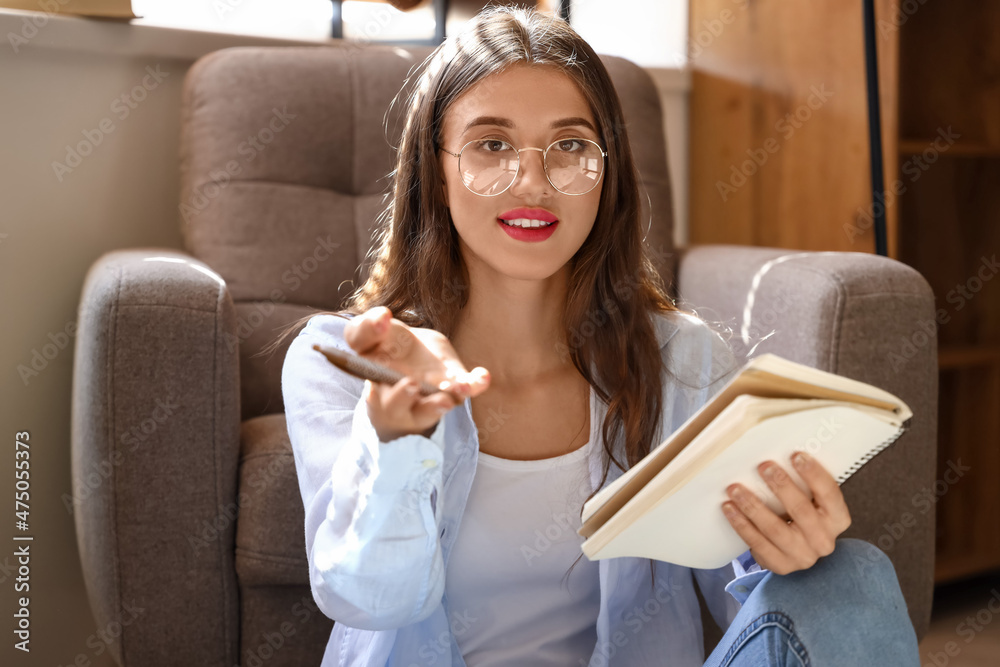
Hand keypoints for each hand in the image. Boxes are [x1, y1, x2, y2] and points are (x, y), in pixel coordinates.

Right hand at [343, 306, 490, 442]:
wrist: (410, 356)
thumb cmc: (384, 347)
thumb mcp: (369, 336)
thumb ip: (365, 329)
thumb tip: (382, 318)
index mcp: (375, 384)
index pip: (373, 388)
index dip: (379, 379)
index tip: (385, 336)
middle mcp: (399, 398)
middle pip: (397, 406)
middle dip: (403, 397)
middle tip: (411, 384)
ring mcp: (428, 396)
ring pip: (431, 408)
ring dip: (440, 402)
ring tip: (455, 389)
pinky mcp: (452, 389)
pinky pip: (463, 392)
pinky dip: (474, 385)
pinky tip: (483, 376)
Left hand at [721, 451, 851, 574]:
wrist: (799, 552)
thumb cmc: (804, 517)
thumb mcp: (813, 502)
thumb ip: (805, 484)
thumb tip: (779, 450)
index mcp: (837, 519)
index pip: (830, 494)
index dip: (814, 474)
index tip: (796, 455)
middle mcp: (823, 540)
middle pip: (801, 510)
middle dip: (781, 486)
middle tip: (763, 466)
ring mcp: (802, 556)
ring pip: (775, 529)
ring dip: (753, 506)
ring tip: (735, 488)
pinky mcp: (780, 565)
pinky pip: (757, 543)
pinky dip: (741, 524)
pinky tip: (729, 508)